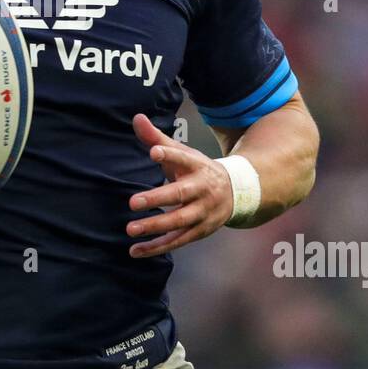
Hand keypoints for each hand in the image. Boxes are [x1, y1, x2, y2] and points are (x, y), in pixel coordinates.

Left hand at [126, 113, 233, 257]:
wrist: (236, 193)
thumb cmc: (199, 170)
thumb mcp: (183, 152)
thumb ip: (157, 138)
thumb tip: (136, 118)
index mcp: (198, 167)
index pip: (184, 159)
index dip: (170, 155)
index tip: (153, 152)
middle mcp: (202, 191)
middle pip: (180, 195)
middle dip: (157, 199)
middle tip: (133, 202)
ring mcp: (202, 213)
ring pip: (179, 222)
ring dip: (155, 227)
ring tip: (131, 229)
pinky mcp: (199, 231)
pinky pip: (177, 241)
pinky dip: (157, 247)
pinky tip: (135, 251)